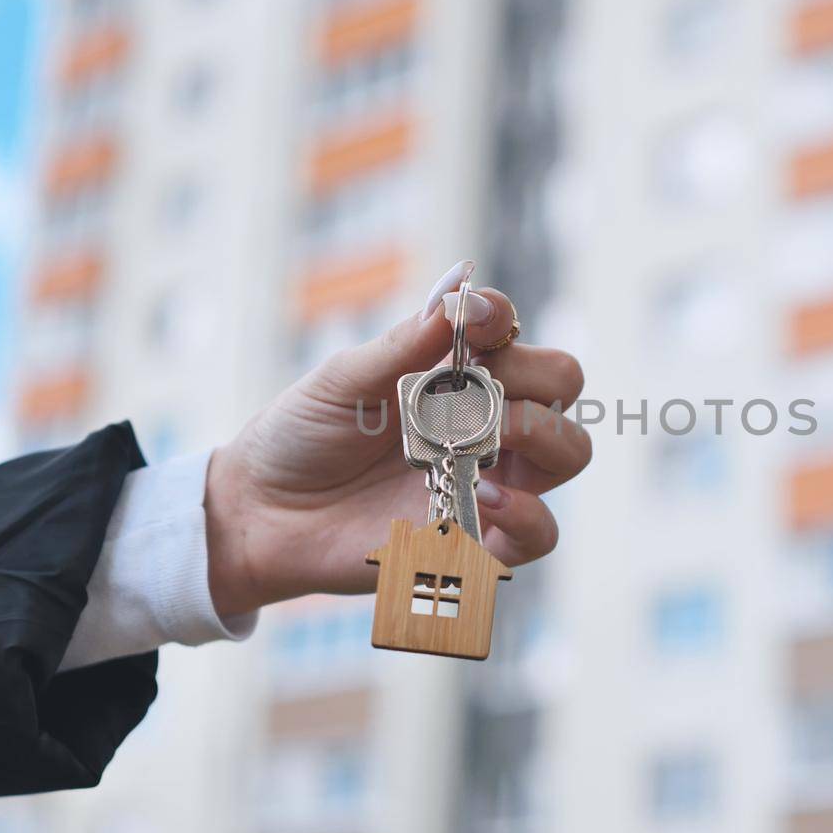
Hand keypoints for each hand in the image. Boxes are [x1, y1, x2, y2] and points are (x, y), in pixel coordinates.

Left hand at [203, 263, 590, 617]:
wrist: (263, 511)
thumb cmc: (301, 436)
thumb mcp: (344, 378)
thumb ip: (405, 343)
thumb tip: (460, 292)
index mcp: (457, 375)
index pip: (514, 332)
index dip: (502, 318)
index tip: (475, 317)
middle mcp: (485, 422)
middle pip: (562, 386)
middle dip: (537, 376)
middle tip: (484, 388)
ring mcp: (489, 478)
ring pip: (569, 450)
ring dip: (544, 436)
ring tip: (489, 442)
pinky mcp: (478, 540)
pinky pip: (540, 533)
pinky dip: (530, 513)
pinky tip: (488, 498)